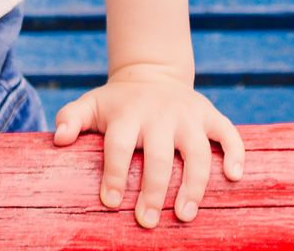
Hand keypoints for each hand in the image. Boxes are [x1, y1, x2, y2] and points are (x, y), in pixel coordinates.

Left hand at [50, 67, 244, 228]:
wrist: (151, 73)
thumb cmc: (117, 103)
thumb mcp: (90, 104)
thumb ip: (70, 119)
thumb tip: (58, 140)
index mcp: (128, 114)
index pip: (119, 145)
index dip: (114, 175)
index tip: (110, 203)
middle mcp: (160, 114)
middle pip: (158, 155)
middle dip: (153, 190)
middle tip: (147, 221)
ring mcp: (188, 115)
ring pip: (197, 151)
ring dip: (194, 184)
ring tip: (185, 215)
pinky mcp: (209, 115)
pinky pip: (229, 133)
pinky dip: (236, 153)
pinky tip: (234, 178)